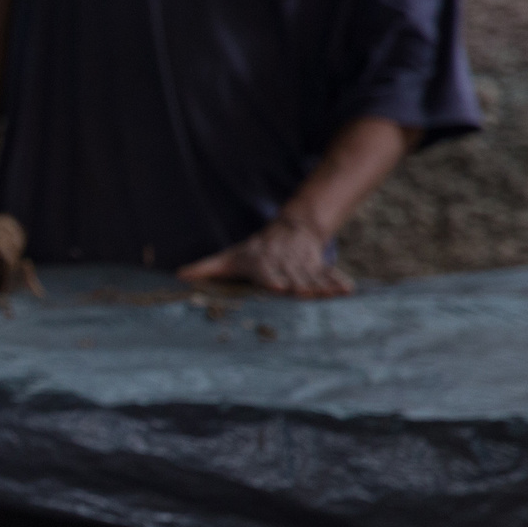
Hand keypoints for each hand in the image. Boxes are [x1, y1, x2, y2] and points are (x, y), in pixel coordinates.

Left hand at [177, 218, 353, 296]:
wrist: (288, 231)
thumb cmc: (251, 252)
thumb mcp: (228, 258)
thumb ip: (206, 268)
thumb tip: (178, 275)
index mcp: (262, 264)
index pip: (266, 273)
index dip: (272, 279)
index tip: (278, 287)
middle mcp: (284, 265)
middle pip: (292, 277)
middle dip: (299, 284)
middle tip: (305, 293)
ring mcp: (303, 266)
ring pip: (312, 277)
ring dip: (321, 286)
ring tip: (332, 295)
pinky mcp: (318, 267)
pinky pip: (329, 274)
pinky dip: (338, 281)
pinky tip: (348, 291)